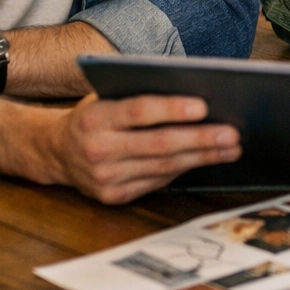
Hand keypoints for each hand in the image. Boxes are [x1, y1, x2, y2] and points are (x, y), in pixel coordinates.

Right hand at [41, 94, 241, 204]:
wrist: (56, 151)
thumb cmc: (96, 115)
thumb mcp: (108, 96)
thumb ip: (141, 93)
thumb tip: (197, 93)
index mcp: (95, 118)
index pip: (139, 112)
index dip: (172, 109)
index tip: (204, 106)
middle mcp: (97, 149)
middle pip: (158, 144)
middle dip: (200, 139)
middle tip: (232, 133)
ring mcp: (104, 177)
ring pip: (163, 167)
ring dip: (202, 157)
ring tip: (231, 148)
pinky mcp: (112, 196)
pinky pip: (156, 182)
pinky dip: (184, 170)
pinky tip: (206, 160)